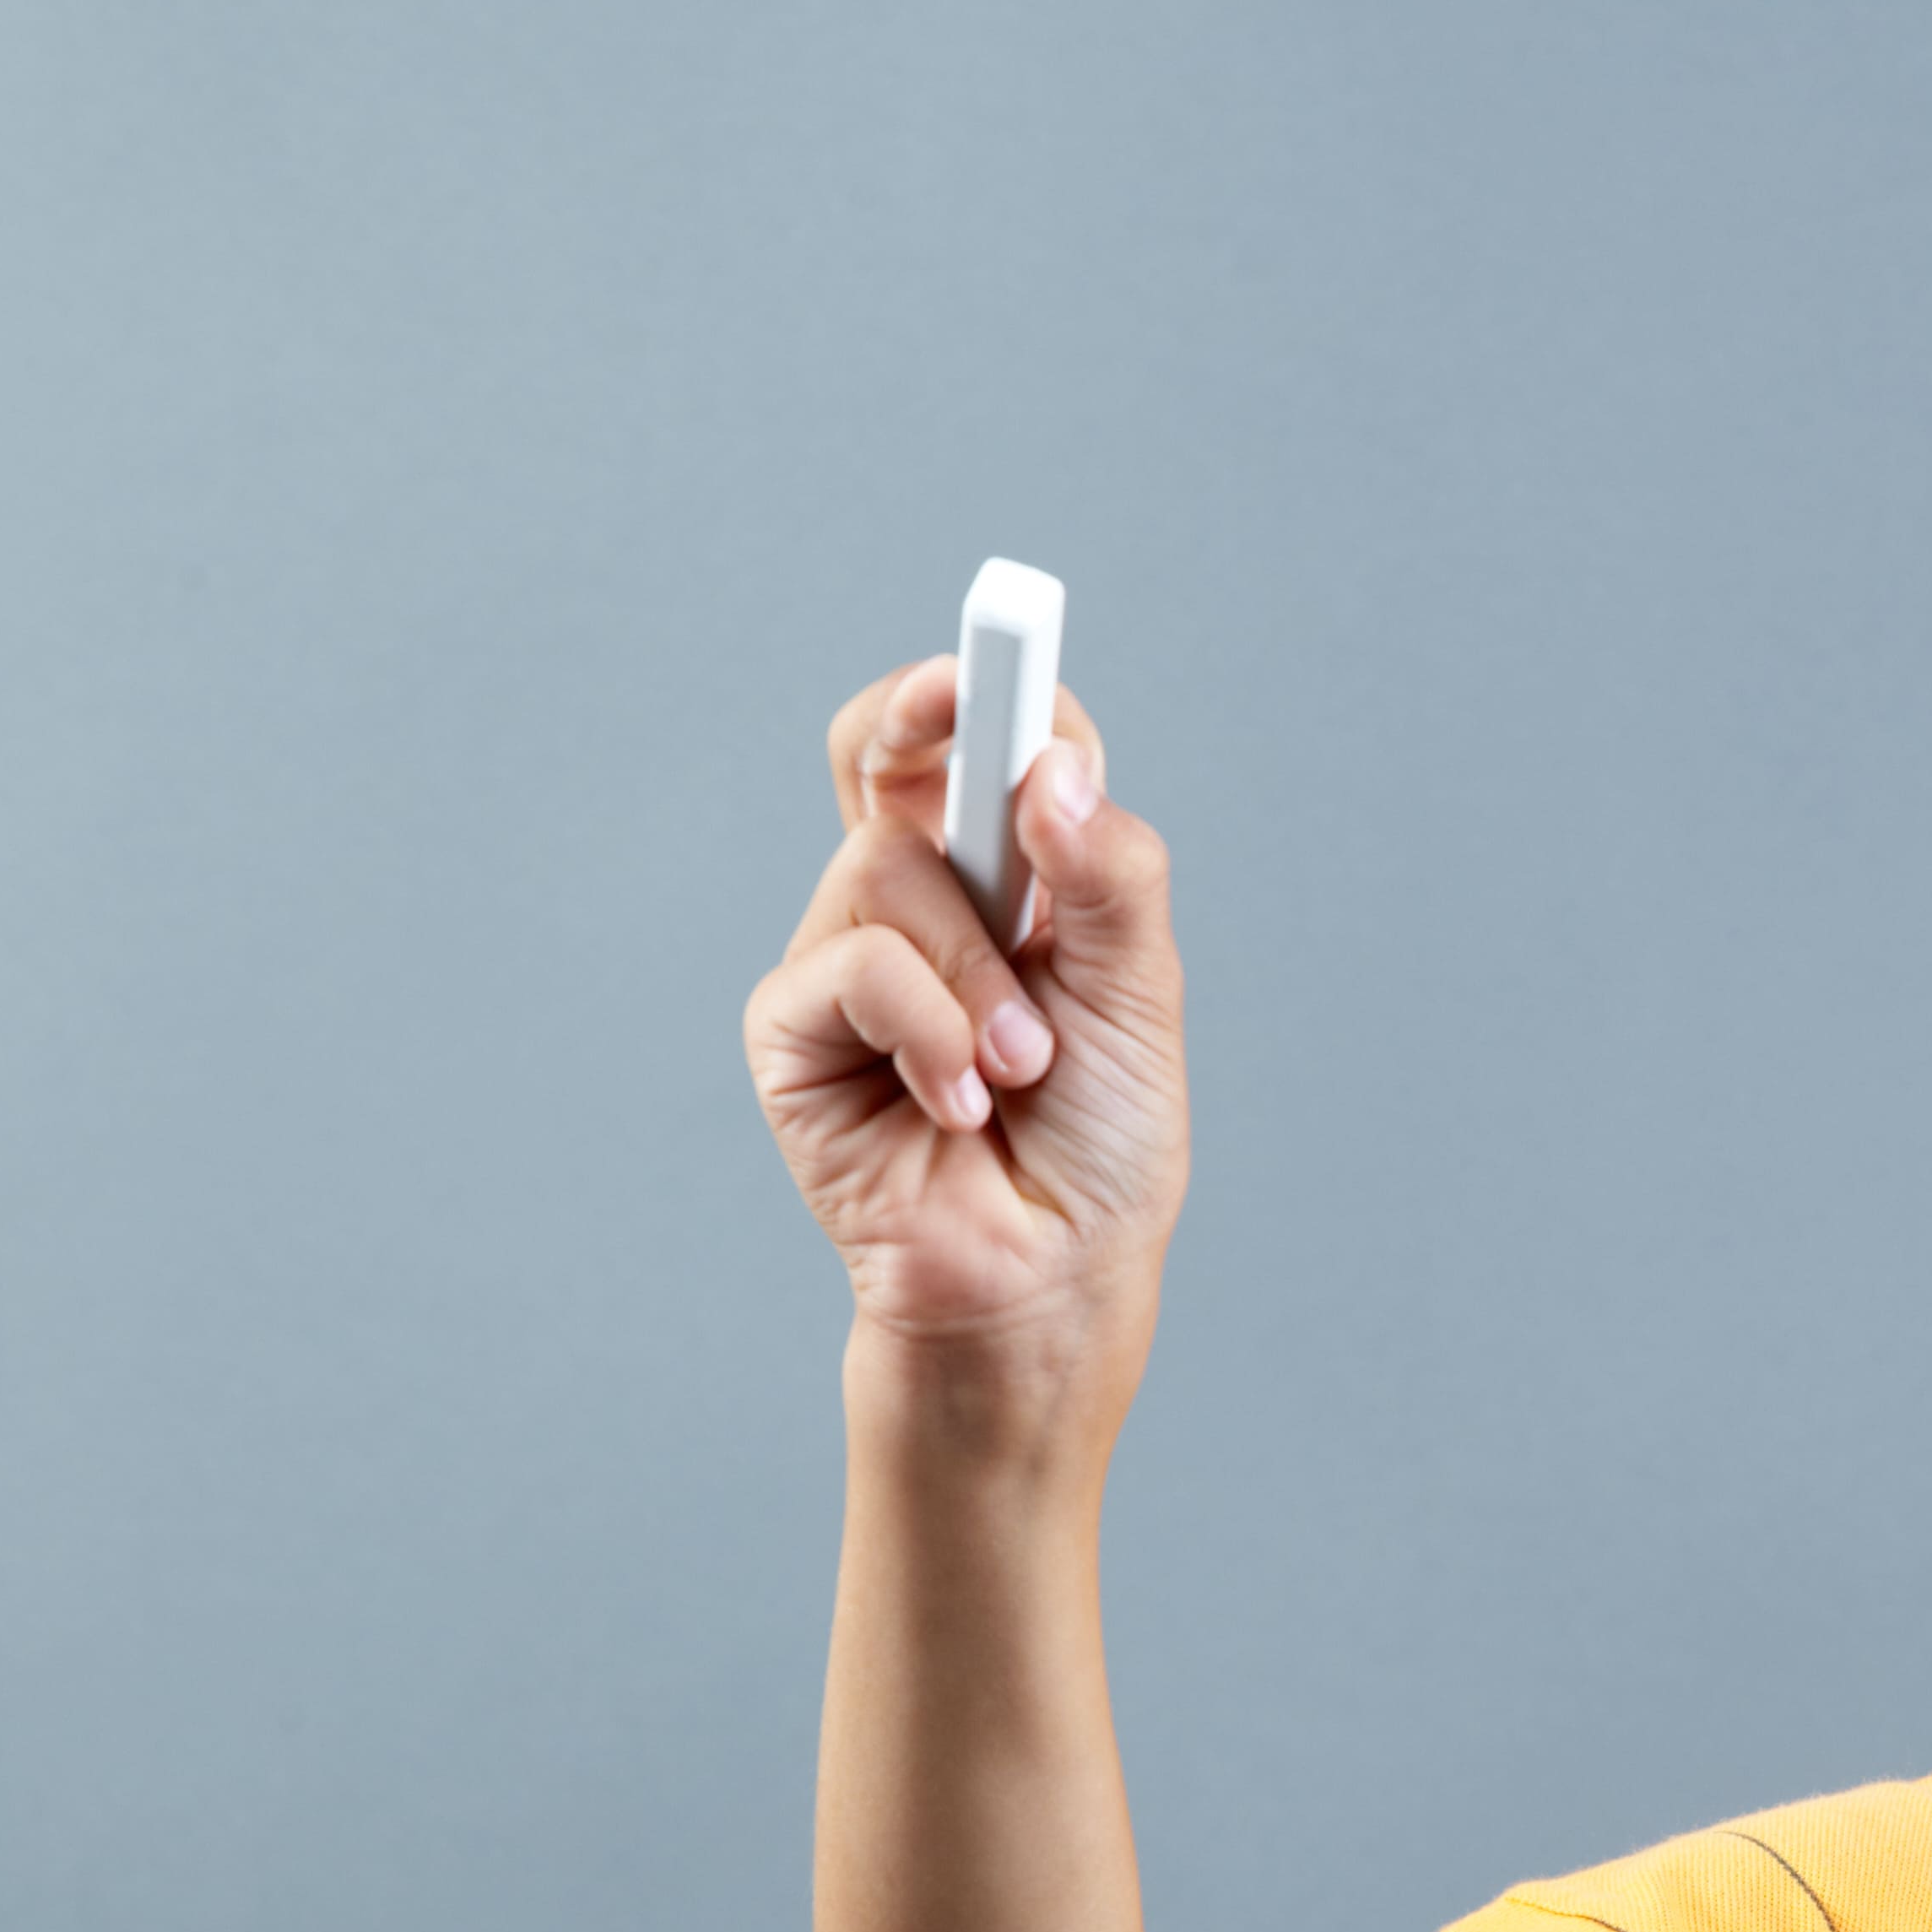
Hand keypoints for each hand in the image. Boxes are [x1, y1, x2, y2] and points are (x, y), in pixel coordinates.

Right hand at [746, 660, 1188, 1431]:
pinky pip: (851, 965)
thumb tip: (1053, 769)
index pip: (979, 747)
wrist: (1049, 1281)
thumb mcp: (1139, 1000)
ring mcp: (846, 959)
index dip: (978, 687)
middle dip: (917, 715)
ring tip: (1018, 1070)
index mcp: (1009, 878)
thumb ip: (1110, 879)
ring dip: (976, 974)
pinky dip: (927, 1030)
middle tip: (959, 708)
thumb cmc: (1101, 1149)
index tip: (998, 650)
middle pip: (884, 753)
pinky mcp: (792, 1031)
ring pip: (887, 867)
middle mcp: (918, 902)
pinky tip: (958, 1107)